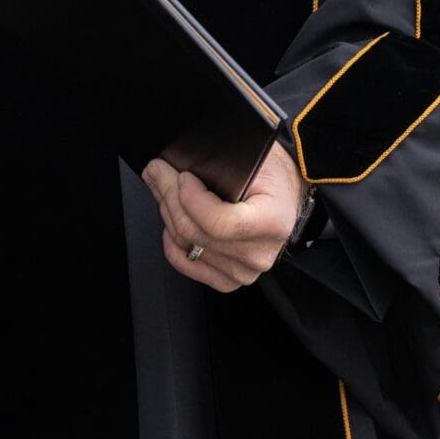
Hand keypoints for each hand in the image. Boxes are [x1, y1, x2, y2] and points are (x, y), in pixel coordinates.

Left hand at [144, 143, 305, 291]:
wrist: (282, 196)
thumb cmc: (269, 175)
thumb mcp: (254, 160)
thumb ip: (217, 163)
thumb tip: (172, 166)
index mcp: (271, 222)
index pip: (219, 221)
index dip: (191, 198)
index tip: (183, 175)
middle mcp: (259, 253)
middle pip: (195, 232)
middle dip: (168, 194)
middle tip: (157, 170)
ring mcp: (243, 270)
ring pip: (185, 244)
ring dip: (166, 212)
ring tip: (161, 187)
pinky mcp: (228, 278)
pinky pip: (186, 263)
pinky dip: (171, 242)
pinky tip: (170, 221)